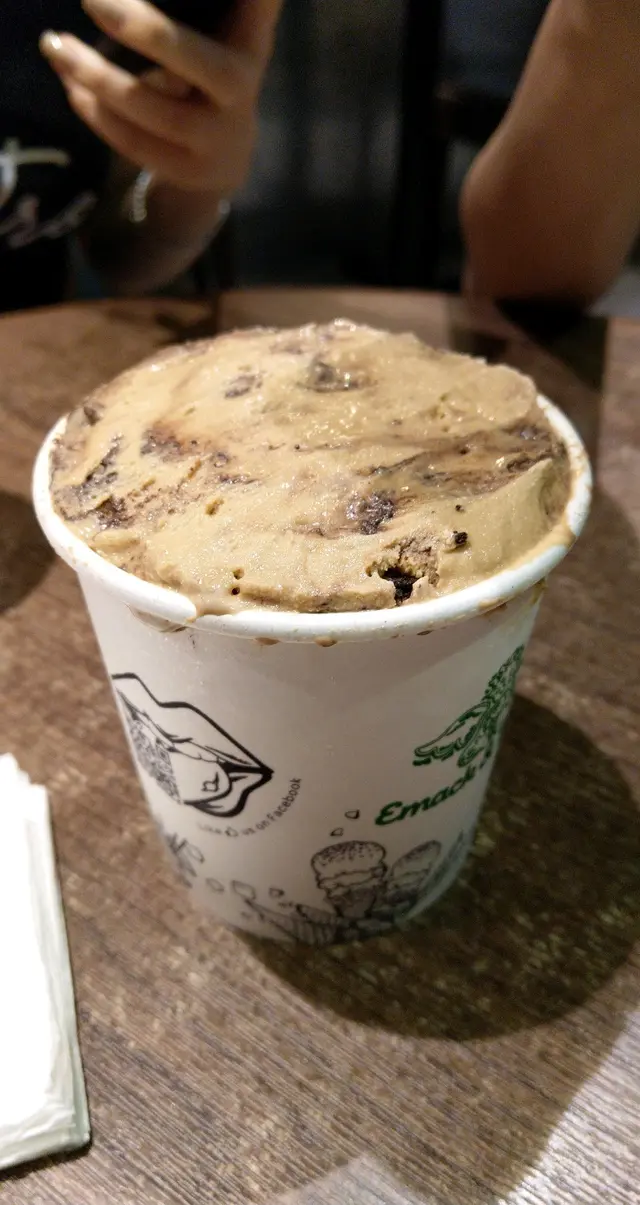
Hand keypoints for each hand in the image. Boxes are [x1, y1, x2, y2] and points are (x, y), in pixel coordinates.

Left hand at [40, 0, 281, 194]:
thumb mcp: (227, 38)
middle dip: (141, 28)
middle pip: (188, 58)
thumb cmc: (211, 76)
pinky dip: (96, 112)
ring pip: (150, 107)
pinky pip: (133, 140)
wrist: (224, 161)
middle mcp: (240, 88)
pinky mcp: (186, 169)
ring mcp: (215, 136)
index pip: (258, 8)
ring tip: (54, 44)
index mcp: (250, 43)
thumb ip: (215, 8)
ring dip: (96, 75)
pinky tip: (71, 86)